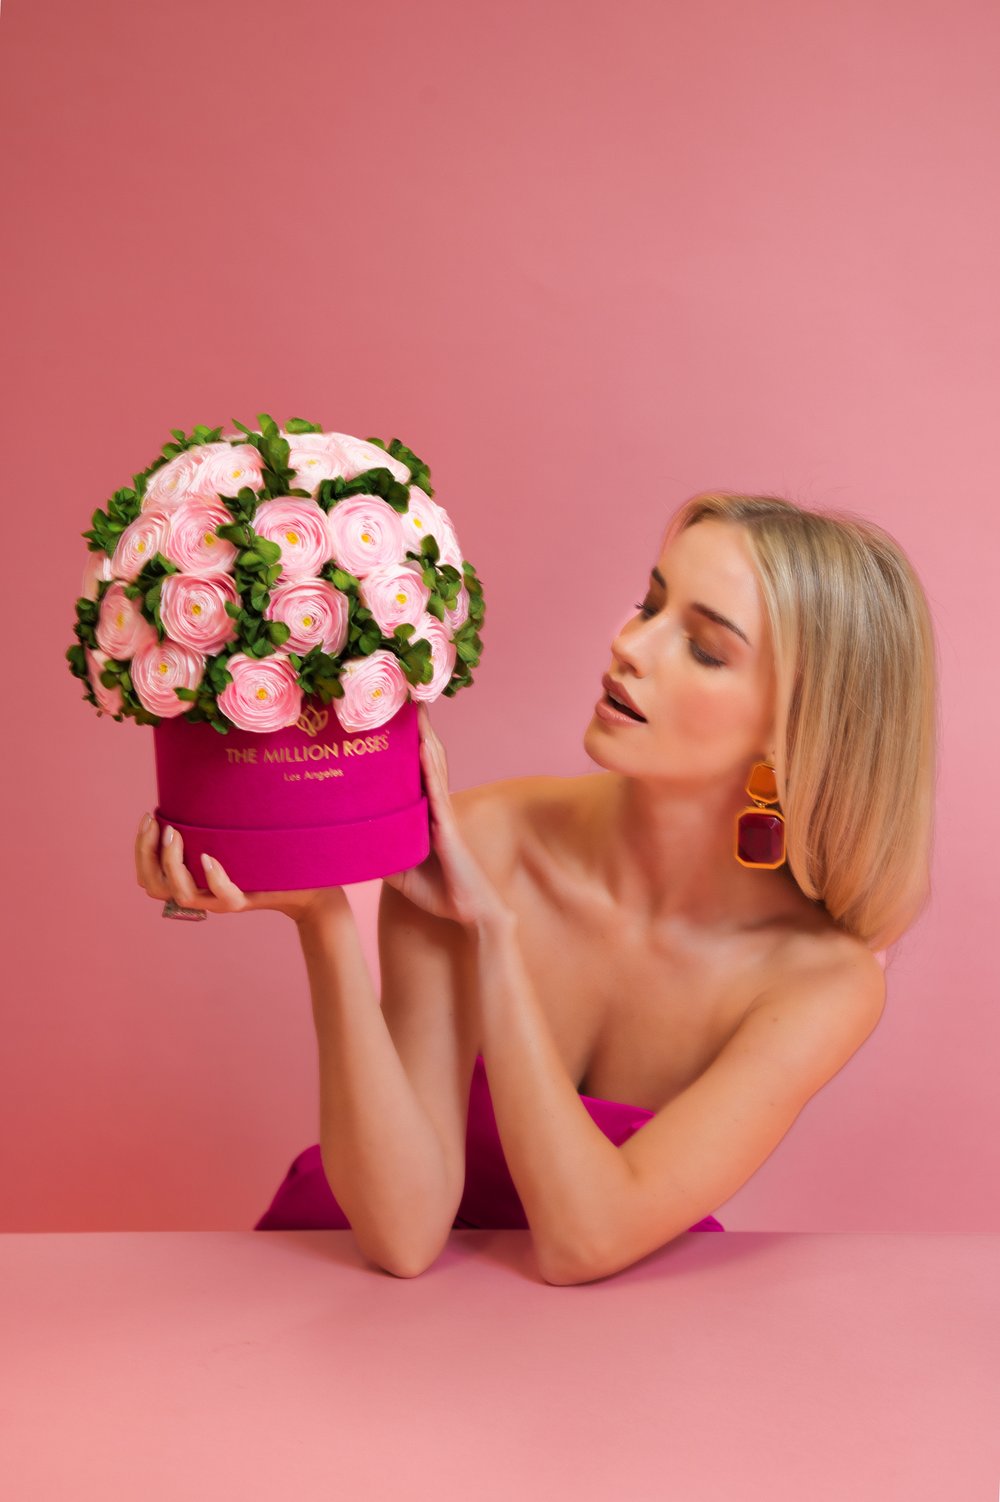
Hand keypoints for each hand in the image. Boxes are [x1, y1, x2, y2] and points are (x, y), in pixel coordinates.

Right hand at [134, 813, 345, 924]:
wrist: (303, 880)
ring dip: (171, 861)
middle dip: (146, 853)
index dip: (140, 849)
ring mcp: (218, 900)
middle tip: (158, 824)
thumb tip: (188, 790)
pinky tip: (207, 856)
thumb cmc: (264, 853)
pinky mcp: (243, 901)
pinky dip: (212, 876)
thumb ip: (206, 825)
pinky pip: (222, 896)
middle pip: (153, 885)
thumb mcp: (230, 836)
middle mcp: (199, 894)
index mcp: (189, 881)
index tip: (148, 817)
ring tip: (176, 833)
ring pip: (181, 893)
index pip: (148, 875)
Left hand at [383, 703, 510, 929]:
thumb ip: (379, 852)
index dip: (407, 743)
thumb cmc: (438, 891)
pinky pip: (437, 792)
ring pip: (433, 767)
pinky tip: (424, 747)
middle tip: (404, 694)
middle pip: (426, 759)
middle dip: (417, 728)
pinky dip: (431, 768)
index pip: (414, 771)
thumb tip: (351, 843)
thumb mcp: (397, 870)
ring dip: (425, 737)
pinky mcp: (448, 827)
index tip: (394, 714)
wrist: (469, 912)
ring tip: (414, 706)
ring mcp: (443, 814)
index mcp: (425, 813)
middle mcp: (435, 806)